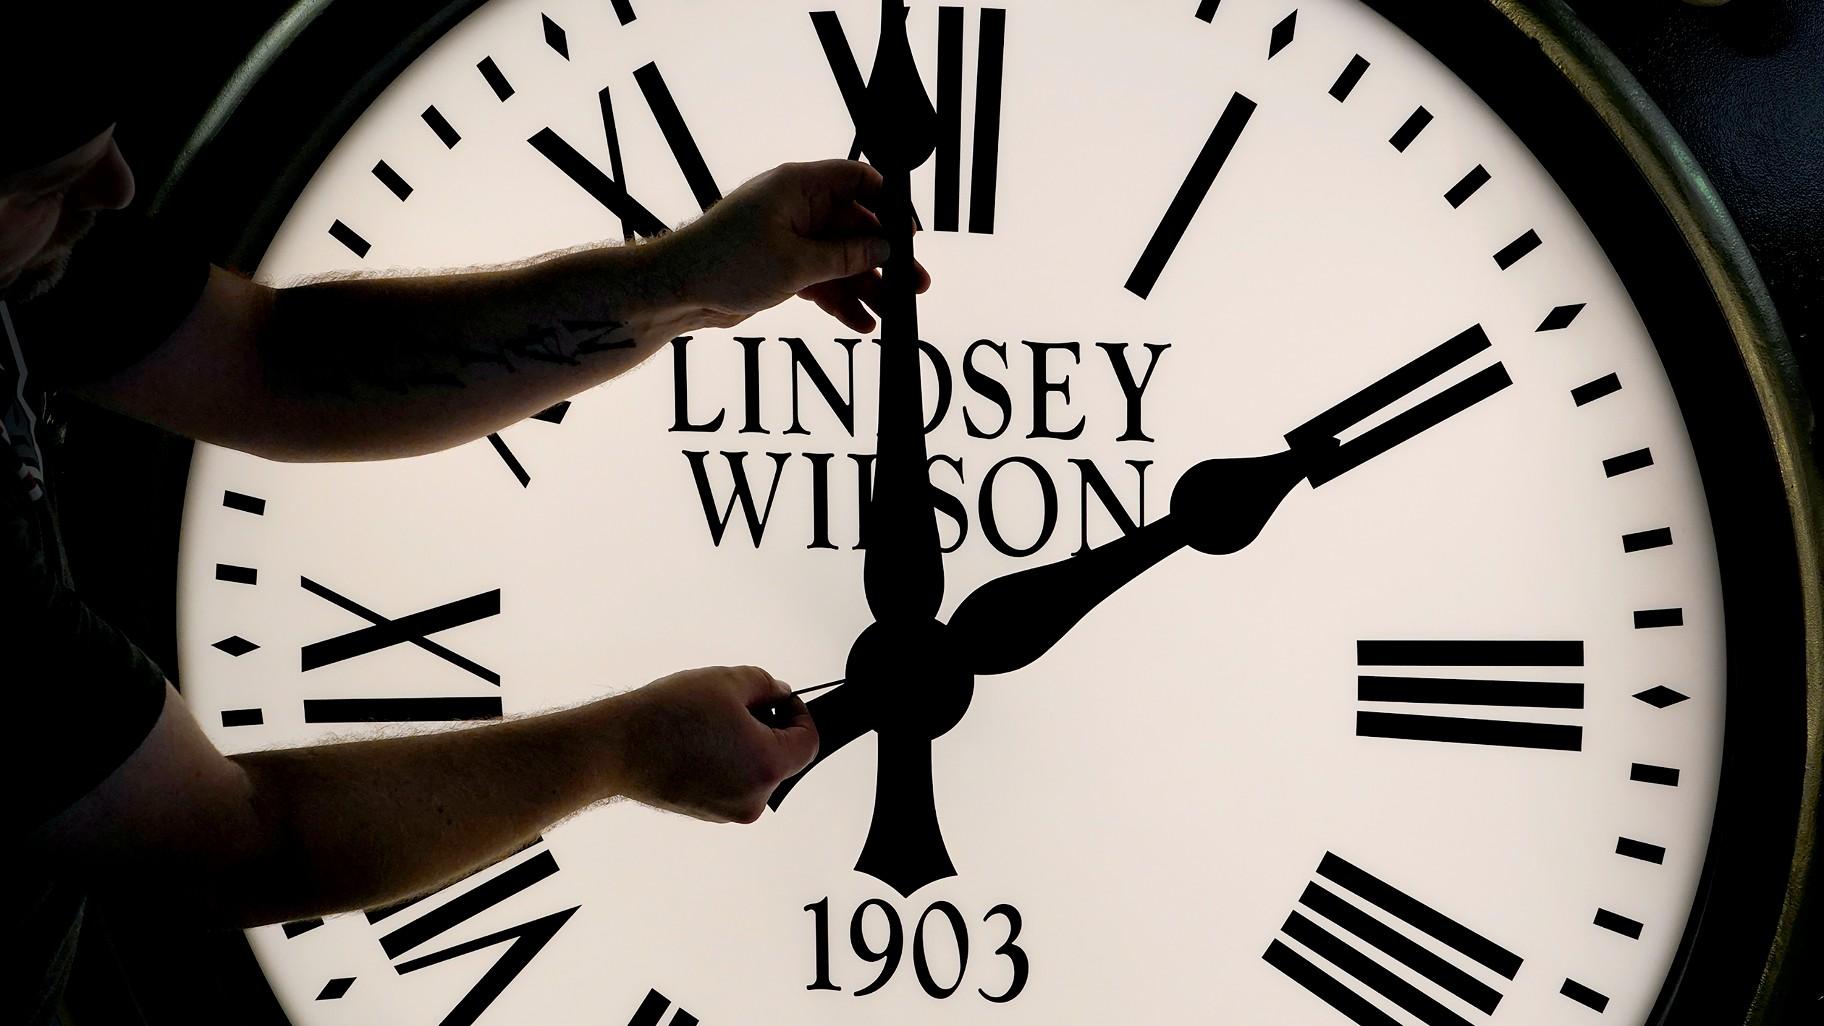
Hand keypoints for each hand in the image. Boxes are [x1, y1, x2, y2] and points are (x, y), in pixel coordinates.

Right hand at [603, 665, 817, 823]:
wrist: (616, 748)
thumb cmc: (669, 715)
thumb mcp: (728, 681)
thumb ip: (767, 686)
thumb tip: (780, 695)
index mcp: (767, 766)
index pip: (808, 742)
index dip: (799, 714)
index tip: (779, 699)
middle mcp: (754, 798)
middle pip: (782, 759)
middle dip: (768, 728)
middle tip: (739, 703)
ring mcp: (729, 811)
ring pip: (754, 771)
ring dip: (745, 745)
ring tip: (711, 721)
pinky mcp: (707, 812)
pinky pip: (731, 783)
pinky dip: (725, 762)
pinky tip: (697, 741)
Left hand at [655, 159, 928, 332]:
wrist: (676, 291)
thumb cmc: (727, 262)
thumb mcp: (797, 263)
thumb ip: (846, 257)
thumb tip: (885, 249)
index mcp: (800, 186)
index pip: (858, 180)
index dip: (889, 204)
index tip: (910, 235)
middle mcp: (798, 207)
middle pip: (856, 227)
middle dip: (885, 259)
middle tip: (916, 285)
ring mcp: (791, 238)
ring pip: (842, 259)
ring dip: (867, 287)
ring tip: (893, 314)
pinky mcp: (783, 267)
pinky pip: (823, 280)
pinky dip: (841, 300)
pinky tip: (863, 323)